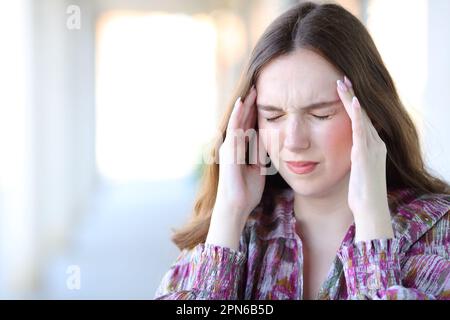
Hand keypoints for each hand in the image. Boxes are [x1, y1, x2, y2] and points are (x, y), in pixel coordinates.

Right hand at [215, 86, 265, 220]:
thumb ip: (260, 153)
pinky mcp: (228, 149)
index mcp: (240, 149)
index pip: (248, 126)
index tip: (267, 99)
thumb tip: (269, 140)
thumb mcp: (258, 167)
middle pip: (243, 120)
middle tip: (260, 87)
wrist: (236, 206)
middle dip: (251, 104)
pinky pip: (234, 128)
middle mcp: (232, 144)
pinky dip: (238, 114)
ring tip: (254, 90)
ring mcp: (228, 146)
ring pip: (238, 120)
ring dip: (245, 105)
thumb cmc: (246, 190)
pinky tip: (243, 102)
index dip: (256, 113)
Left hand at [337, 76, 393, 241]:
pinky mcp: (365, 154)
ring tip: (342, 82)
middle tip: (342, 77)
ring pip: (361, 117)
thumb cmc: (360, 193)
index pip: (360, 119)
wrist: (369, 209)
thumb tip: (343, 152)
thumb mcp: (356, 171)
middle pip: (361, 113)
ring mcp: (372, 148)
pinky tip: (352, 101)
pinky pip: (361, 130)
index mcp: (371, 147)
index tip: (341, 89)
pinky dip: (357, 115)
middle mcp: (374, 143)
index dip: (351, 103)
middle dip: (351, 95)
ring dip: (351, 98)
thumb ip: (353, 158)